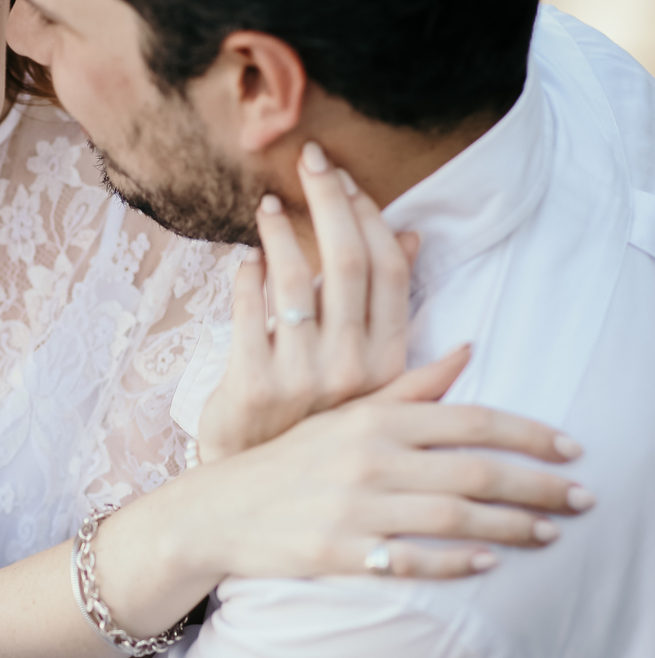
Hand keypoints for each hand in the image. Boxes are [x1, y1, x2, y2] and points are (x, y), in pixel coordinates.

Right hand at [195, 395, 593, 583]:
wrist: (219, 509)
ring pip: (453, 518)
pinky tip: (489, 563)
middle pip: (475, 471)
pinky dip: (456, 563)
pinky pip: (412, 561)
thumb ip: (411, 387)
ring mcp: (355, 508)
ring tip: (551, 533)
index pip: (470, 420)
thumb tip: (468, 351)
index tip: (572, 449)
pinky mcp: (340, 552)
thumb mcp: (348, 412)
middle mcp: (370, 459)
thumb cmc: (293, 460)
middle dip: (538, 486)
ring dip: (512, 527)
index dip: (528, 435)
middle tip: (584, 498)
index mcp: (376, 417)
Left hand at [198, 142, 420, 462]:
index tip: (348, 181)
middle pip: (345, 261)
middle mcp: (351, 369)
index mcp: (387, 363)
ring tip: (270, 207)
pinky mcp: (250, 384)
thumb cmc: (315, 427)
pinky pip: (248, 310)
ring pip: (295, 279)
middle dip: (330, 199)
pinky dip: (247, 276)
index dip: (369, 216)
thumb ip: (390, 312)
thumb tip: (411, 238)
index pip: (388, 270)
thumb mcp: (370, 380)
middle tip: (312, 159)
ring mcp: (301, 377)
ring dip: (282, 233)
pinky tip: (246, 261)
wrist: (262, 497)